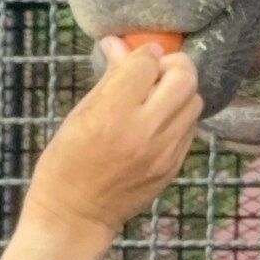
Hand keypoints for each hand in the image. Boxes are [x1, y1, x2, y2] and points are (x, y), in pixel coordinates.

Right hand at [22, 37, 201, 249]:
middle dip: (172, 66)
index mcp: (112, 115)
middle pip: (184, 77)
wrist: (75, 216)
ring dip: (179, 92)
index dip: (143, 54)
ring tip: (157, 99)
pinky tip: (157, 122)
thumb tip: (119, 43)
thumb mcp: (78, 115)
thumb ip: (108, 78)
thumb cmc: (65, 163)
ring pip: (194, 101)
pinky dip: (178, 117)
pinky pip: (190, 127)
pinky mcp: (174, 166)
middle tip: (156, 73)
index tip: (138, 56)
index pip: (146, 64)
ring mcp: (164, 152)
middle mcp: (144, 131)